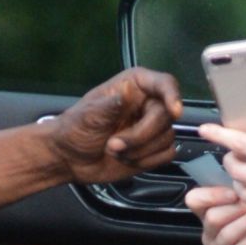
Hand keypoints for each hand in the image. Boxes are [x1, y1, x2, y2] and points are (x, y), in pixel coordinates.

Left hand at [48, 67, 180, 184]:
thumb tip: (123, 97)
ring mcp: (152, 127)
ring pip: (167, 138)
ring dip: (140, 151)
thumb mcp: (86, 116)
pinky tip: (127, 159)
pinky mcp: (155, 148)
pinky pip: (167, 154)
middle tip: (113, 145)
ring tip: (114, 151)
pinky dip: (148, 161)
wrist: (70, 159)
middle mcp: (148, 103)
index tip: (175, 112)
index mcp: (134, 86)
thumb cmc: (75, 129)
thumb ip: (106, 106)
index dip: (172, 95)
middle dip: (141, 136)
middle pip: (167, 116)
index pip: (164, 83)